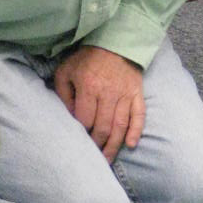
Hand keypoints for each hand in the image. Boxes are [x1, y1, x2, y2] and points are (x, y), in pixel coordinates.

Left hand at [53, 46, 144, 162]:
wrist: (115, 42)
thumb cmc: (86, 59)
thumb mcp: (66, 72)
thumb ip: (64, 95)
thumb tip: (70, 117)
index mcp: (89, 87)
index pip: (85, 119)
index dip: (81, 133)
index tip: (78, 140)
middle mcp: (108, 93)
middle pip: (103, 127)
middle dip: (97, 145)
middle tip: (91, 157)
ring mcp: (125, 94)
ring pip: (120, 126)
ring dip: (114, 145)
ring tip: (107, 160)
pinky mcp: (137, 94)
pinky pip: (139, 115)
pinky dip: (135, 131)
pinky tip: (130, 145)